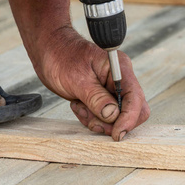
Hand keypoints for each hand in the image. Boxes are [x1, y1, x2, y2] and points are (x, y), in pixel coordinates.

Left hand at [4, 0, 149, 140]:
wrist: (49, 50)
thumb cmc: (61, 57)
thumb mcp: (77, 79)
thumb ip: (96, 98)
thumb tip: (113, 116)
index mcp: (119, 69)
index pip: (135, 98)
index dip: (129, 119)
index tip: (117, 133)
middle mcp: (120, 79)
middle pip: (134, 110)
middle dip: (114, 122)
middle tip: (93, 121)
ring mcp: (112, 89)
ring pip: (118, 117)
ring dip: (99, 120)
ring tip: (79, 106)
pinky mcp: (103, 97)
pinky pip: (105, 116)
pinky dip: (92, 117)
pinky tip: (78, 105)